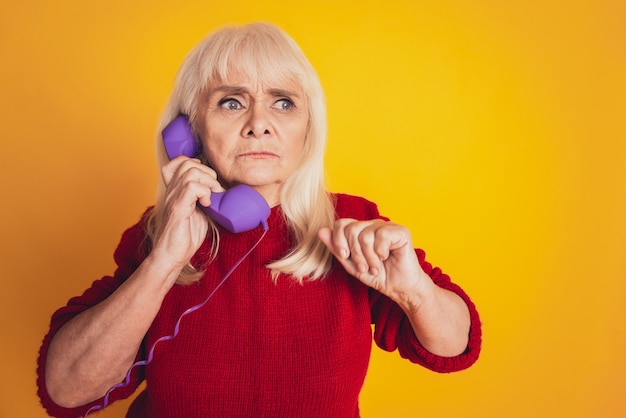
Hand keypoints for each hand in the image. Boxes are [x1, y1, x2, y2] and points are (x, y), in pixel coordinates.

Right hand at [152, 156, 224, 270]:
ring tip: (212, 197)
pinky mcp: (177, 208)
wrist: (173, 255)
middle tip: (214, 190)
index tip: (207, 178)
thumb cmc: (185, 237)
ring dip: (208, 181)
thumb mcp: (199, 212)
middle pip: (187, 163)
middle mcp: (172, 191)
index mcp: (175, 190)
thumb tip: (221, 191)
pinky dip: (204, 192)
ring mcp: (173, 198)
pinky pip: (191, 187)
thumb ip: (205, 198)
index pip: (178, 162)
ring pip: (190, 171)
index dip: (195, 162)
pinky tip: (207, 204)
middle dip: (207, 172)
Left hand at [318, 219, 428, 301]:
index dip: (339, 240)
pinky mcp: (401, 231)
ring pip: (365, 235)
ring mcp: (387, 226)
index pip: (341, 224)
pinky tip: (387, 257)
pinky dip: (381, 252)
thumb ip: (336, 248)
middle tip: (364, 267)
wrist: (399, 288)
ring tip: (376, 267)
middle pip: (352, 229)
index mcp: (360, 230)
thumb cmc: (377, 276)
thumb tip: (320, 231)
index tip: (345, 256)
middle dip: (355, 253)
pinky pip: (382, 236)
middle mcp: (373, 225)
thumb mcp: (351, 265)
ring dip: (369, 257)